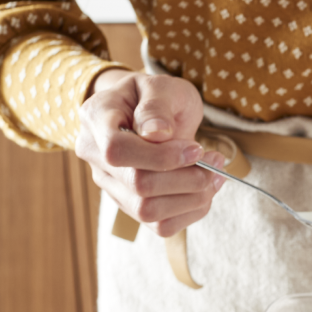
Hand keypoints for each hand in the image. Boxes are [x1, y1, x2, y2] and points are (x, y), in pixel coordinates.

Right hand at [76, 68, 227, 236]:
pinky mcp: (130, 204)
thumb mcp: (160, 86)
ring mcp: (110, 184)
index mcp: (96, 120)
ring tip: (215, 175)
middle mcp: (94, 156)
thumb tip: (157, 133)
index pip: (118, 151)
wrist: (147, 110)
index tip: (196, 149)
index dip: (161, 156)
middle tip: (216, 161)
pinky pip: (159, 225)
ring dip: (193, 198)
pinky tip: (204, 191)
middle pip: (138, 185)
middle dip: (187, 178)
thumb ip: (157, 106)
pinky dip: (190, 212)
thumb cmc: (154, 96)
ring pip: (148, 210)